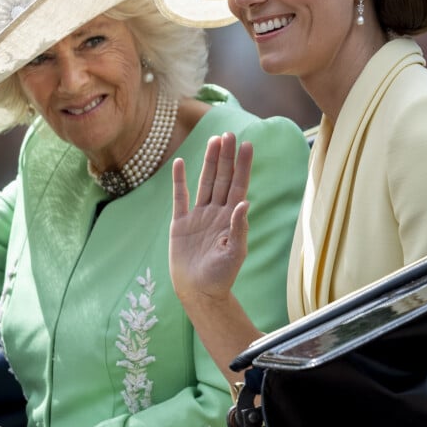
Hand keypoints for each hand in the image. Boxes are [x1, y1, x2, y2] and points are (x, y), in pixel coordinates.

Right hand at [169, 132, 252, 304]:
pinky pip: (180, 197)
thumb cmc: (221, 276)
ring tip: (214, 140)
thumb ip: (239, 227)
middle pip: (222, 178)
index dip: (242, 165)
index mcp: (231, 218)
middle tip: (229, 134)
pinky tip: (179, 162)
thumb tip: (245, 202)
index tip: (247, 145)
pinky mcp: (181, 223)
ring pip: (205, 182)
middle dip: (226, 157)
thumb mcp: (235, 252)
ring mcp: (198, 216)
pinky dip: (179, 180)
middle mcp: (216, 212)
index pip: (238, 185)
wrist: (199, 292)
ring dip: (209, 162)